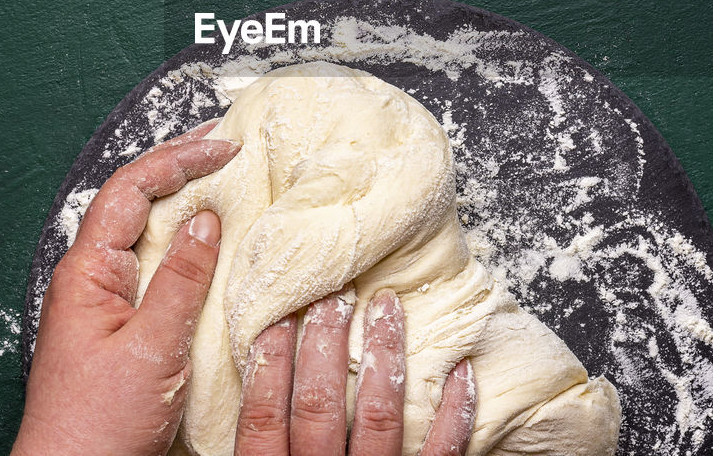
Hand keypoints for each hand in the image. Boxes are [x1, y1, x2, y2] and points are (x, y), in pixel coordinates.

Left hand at [12, 119, 239, 455]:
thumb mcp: (151, 347)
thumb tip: (206, 220)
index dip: (178, 160)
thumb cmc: (96, 425)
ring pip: (146, 235)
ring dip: (184, 205)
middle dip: (180, 168)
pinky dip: (186, 248)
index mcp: (87, 272)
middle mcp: (91, 279)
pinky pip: (155, 270)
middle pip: (135, 202)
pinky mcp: (120, 327)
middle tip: (226, 146)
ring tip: (224, 182)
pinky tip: (212, 248)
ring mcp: (104, 302)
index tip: (225, 147)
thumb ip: (182, 280)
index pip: (130, 190)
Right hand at [235, 288, 477, 455]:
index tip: (280, 312)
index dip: (270, 360)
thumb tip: (249, 412)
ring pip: (377, 419)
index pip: (264, 415)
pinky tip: (463, 373)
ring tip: (388, 309)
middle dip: (325, 344)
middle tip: (334, 292)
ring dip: (383, 359)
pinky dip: (455, 414)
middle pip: (318, 407)